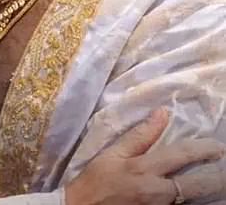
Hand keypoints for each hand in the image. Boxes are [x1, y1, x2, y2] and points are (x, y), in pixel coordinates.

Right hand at [64, 108, 225, 204]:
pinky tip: (197, 197)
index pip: (181, 155)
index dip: (203, 149)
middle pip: (196, 184)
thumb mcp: (113, 153)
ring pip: (193, 200)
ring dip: (208, 192)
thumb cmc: (96, 179)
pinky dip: (192, 202)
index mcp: (144, 168)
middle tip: (224, 169)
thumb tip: (161, 113)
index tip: (217, 146)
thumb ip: (140, 135)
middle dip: (216, 177)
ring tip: (216, 182)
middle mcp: (157, 190)